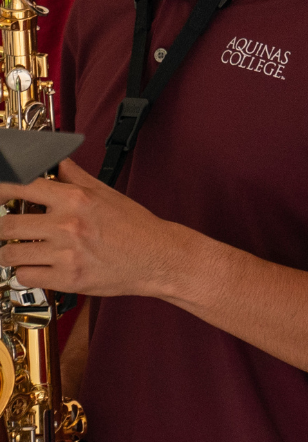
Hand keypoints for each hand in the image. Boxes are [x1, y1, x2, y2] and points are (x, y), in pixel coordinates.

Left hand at [0, 158, 189, 298]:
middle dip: (2, 227)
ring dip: (10, 252)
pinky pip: (25, 277)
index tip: (0, 195)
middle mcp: (67, 225)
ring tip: (21, 249)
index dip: (1, 190)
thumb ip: (75, 177)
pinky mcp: (67, 279)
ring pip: (10, 255)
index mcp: (75, 199)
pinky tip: (37, 266)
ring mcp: (66, 254)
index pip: (21, 186)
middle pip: (6, 225)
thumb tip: (56, 161)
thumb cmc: (136, 227)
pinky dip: (25, 273)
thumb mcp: (107, 193)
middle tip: (8, 228)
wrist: (158, 258)